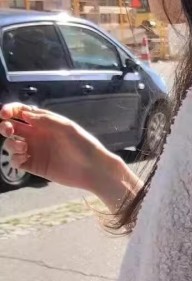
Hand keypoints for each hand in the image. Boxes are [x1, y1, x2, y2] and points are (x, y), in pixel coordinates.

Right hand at [0, 104, 138, 205]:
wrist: (93, 169)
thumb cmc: (83, 145)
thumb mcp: (66, 127)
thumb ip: (45, 119)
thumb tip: (24, 113)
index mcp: (44, 122)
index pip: (21, 112)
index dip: (9, 110)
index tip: (4, 113)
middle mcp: (37, 135)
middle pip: (12, 127)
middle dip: (5, 126)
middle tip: (9, 130)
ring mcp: (35, 151)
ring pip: (12, 144)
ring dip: (11, 144)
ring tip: (22, 147)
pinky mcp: (35, 166)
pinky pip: (17, 161)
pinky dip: (15, 159)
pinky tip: (23, 158)